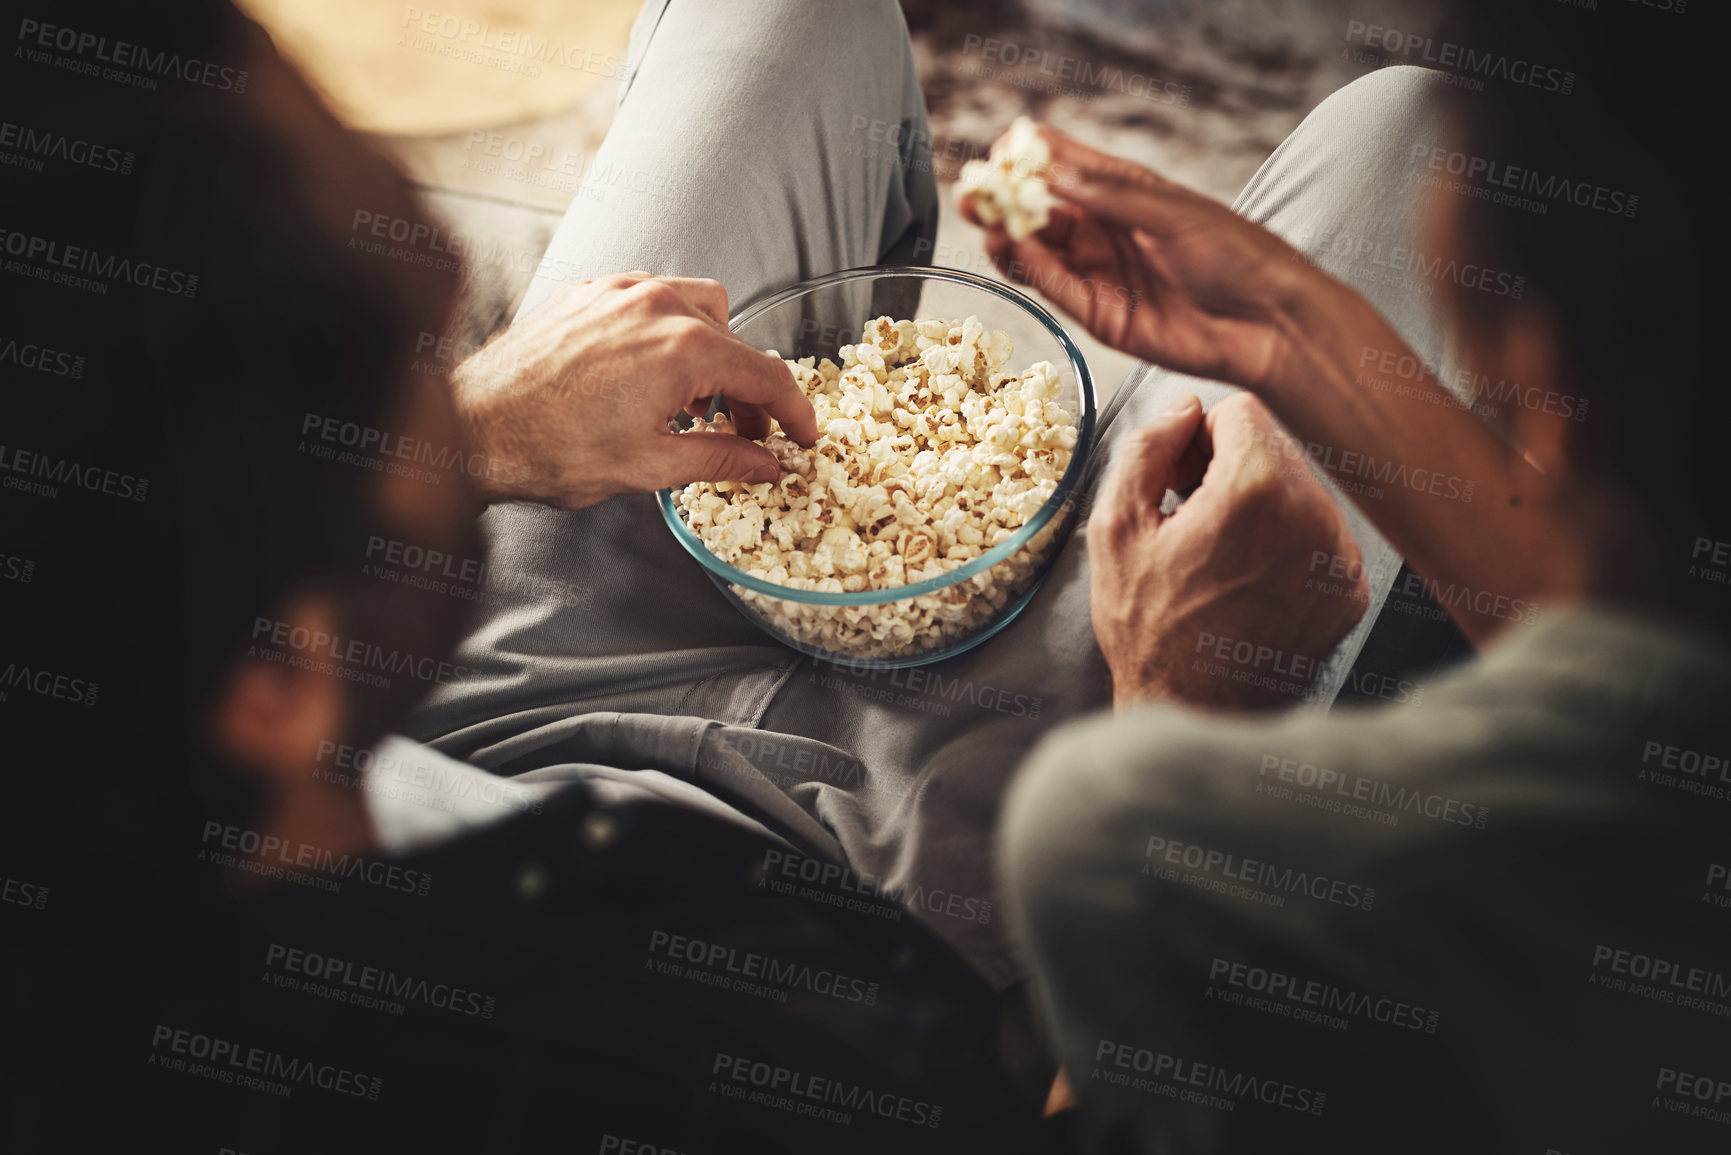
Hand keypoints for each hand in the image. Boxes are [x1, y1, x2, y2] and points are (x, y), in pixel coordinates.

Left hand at [450, 273, 817, 508]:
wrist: (470, 427)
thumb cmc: (547, 449)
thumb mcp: (649, 467)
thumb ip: (720, 458)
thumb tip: (765, 463)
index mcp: (682, 347)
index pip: (765, 373)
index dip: (794, 410)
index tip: (804, 435)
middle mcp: (656, 305)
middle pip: (735, 340)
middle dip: (749, 390)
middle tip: (747, 435)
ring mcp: (619, 291)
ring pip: (698, 306)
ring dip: (712, 352)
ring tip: (695, 403)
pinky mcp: (588, 292)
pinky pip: (651, 299)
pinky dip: (668, 333)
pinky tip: (652, 377)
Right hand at [961, 126, 1311, 393]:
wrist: (1266, 321)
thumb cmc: (1235, 254)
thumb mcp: (1172, 211)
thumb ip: (1109, 193)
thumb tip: (1052, 170)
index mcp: (1124, 193)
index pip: (1064, 167)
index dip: (1030, 157)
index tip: (1004, 152)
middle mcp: (1105, 232)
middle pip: (1040, 212)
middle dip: (1005, 201)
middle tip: (976, 193)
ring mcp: (1099, 274)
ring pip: (1037, 252)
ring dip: (1008, 237)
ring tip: (987, 222)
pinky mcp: (1100, 315)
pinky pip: (1055, 288)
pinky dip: (1032, 269)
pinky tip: (1016, 250)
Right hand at [1090, 393, 1367, 709]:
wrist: (1194, 716)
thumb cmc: (1150, 633)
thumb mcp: (1116, 530)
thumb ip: (1147, 449)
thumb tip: (1182, 411)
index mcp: (1256, 491)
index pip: (1243, 410)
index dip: (1199, 438)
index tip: (1181, 478)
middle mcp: (1313, 518)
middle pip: (1275, 446)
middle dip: (1230, 468)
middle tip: (1190, 518)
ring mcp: (1339, 558)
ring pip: (1300, 487)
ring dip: (1260, 505)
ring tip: (1216, 554)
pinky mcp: (1350, 590)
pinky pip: (1320, 533)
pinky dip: (1286, 544)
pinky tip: (1246, 579)